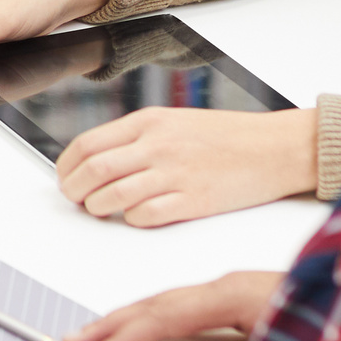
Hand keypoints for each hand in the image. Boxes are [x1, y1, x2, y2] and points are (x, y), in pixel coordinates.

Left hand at [55, 107, 318, 226]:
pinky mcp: (193, 201)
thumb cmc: (227, 136)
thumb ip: (137, 137)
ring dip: (98, 207)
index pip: (88, 143)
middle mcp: (157, 145)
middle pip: (94, 169)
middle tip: (75, 198)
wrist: (274, 148)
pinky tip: (135, 217)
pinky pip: (146, 215)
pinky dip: (132, 220)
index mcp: (149, 121)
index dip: (68, 165)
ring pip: (113, 195)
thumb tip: (97, 159)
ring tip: (99, 210)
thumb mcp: (174, 121)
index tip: (66, 177)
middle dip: (74, 189)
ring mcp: (175, 173)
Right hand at [64, 271, 281, 340]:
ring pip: (167, 301)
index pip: (163, 318)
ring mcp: (231, 286)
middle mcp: (225, 284)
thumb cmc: (336, 322)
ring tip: (95, 334)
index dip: (124, 339)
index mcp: (230, 295)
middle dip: (112, 324)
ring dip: (128, 318)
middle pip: (155, 304)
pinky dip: (154, 315)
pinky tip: (144, 324)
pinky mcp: (238, 293)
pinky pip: (183, 303)